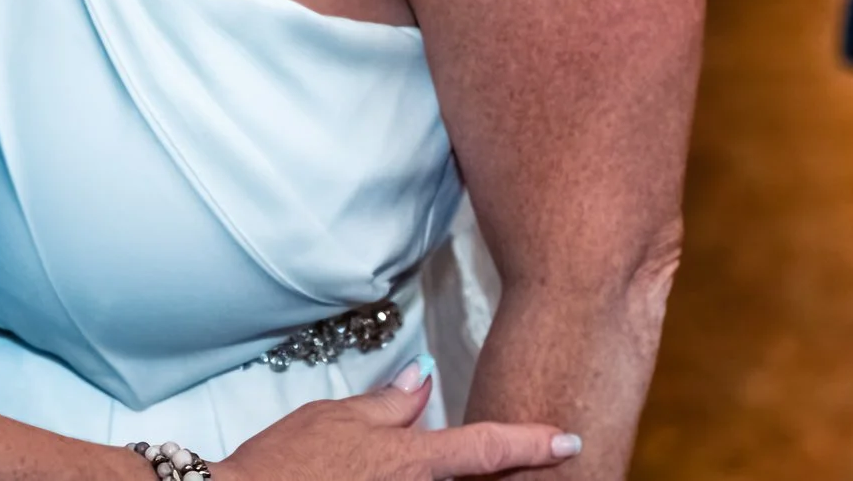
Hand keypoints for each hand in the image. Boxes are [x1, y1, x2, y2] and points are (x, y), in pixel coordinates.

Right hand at [213, 356, 580, 480]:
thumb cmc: (285, 464)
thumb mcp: (337, 418)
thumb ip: (388, 404)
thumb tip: (421, 381)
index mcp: (411, 460)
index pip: (486, 448)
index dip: (532, 442)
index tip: (567, 440)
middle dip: (496, 468)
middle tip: (523, 451)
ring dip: (453, 474)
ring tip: (423, 458)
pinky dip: (418, 479)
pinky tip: (387, 468)